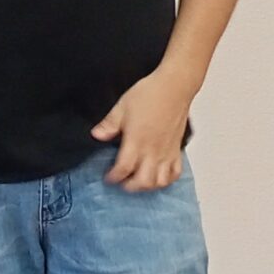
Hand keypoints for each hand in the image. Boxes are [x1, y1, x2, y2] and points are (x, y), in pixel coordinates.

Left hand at [92, 68, 194, 190]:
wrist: (174, 87)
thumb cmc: (150, 94)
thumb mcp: (121, 107)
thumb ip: (108, 124)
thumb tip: (96, 135)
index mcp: (136, 141)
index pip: (123, 169)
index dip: (113, 176)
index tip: (108, 177)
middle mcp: (153, 150)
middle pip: (143, 181)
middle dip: (130, 186)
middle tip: (121, 182)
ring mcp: (166, 152)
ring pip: (159, 181)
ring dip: (148, 186)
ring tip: (138, 181)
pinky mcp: (177, 149)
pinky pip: (175, 173)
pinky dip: (167, 180)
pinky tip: (159, 177)